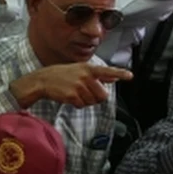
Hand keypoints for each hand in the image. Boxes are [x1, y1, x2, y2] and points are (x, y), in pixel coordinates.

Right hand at [14, 62, 132, 106]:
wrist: (42, 80)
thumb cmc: (61, 75)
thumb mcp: (79, 70)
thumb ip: (97, 75)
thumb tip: (113, 78)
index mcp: (88, 68)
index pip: (107, 71)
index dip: (119, 73)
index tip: (130, 76)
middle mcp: (85, 76)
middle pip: (103, 95)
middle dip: (96, 97)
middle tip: (85, 92)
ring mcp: (78, 86)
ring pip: (93, 101)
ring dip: (85, 100)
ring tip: (75, 93)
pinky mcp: (72, 95)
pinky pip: (82, 105)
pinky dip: (77, 104)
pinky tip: (70, 97)